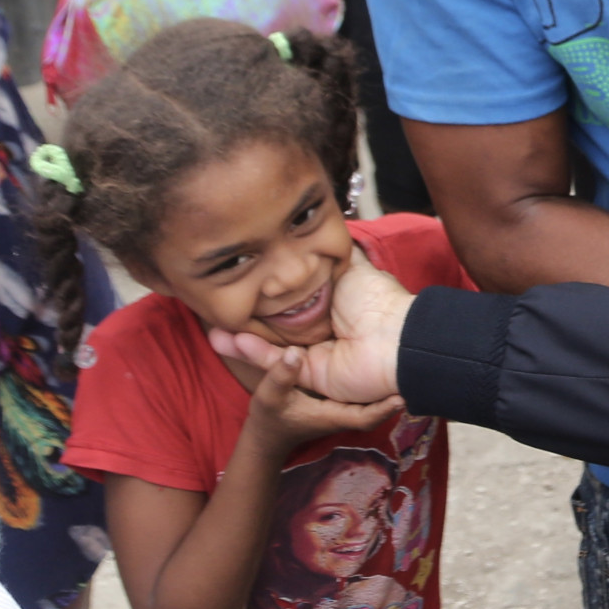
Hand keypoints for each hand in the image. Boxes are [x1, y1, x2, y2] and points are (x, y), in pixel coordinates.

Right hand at [209, 254, 415, 404]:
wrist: (394, 338)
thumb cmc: (378, 301)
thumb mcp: (350, 266)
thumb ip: (332, 254)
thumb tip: (324, 233)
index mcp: (330, 307)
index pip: (289, 305)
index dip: (263, 300)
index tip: (234, 290)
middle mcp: (323, 331)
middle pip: (276, 329)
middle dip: (246, 323)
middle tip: (216, 315)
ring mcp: (317, 355)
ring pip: (271, 349)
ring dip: (242, 342)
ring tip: (214, 333)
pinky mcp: (313, 375)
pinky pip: (280, 365)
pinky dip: (256, 354)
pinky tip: (232, 340)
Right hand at [243, 347, 404, 459]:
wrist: (270, 433)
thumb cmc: (270, 418)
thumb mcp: (269, 396)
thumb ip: (281, 376)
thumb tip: (294, 353)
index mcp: (334, 415)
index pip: (367, 416)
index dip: (386, 408)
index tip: (404, 396)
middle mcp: (346, 410)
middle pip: (379, 401)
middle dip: (397, 385)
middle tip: (419, 364)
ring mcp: (346, 403)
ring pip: (374, 392)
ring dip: (388, 378)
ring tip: (410, 353)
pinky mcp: (343, 395)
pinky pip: (364, 384)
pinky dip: (373, 373)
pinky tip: (381, 349)